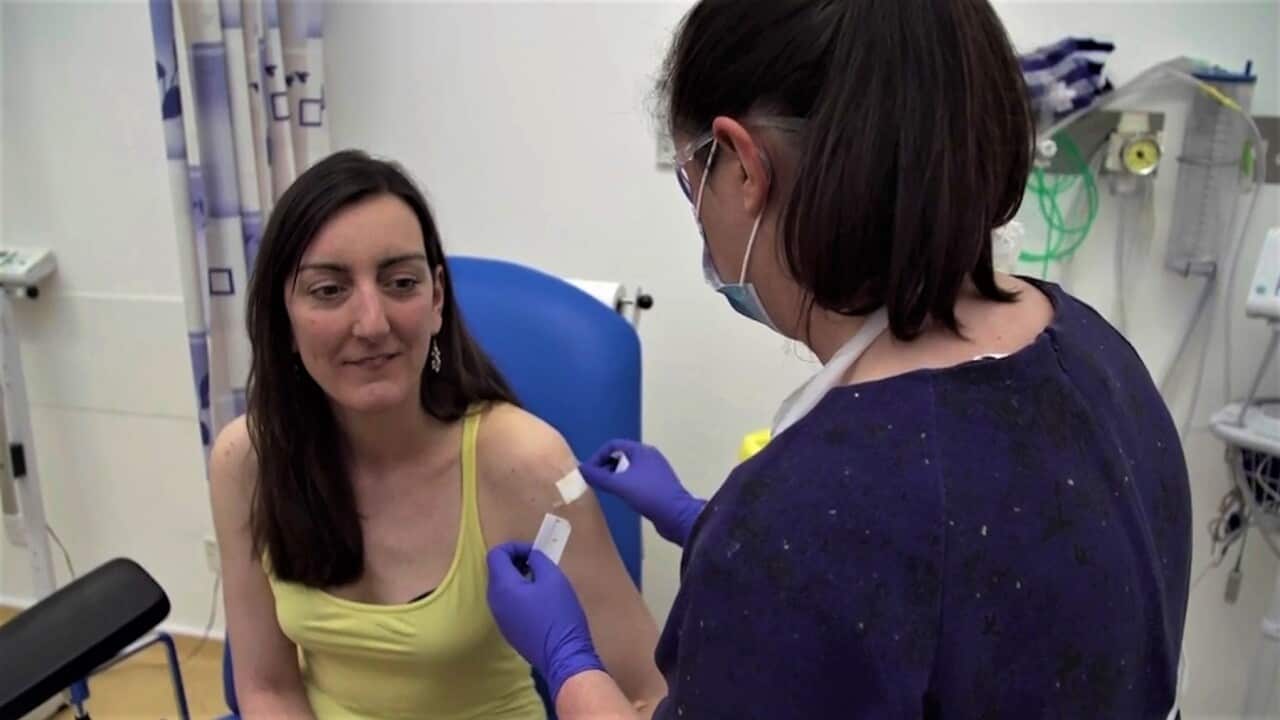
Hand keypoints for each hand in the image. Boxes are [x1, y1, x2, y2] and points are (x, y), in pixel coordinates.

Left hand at [486, 543, 604, 700]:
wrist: (562, 656)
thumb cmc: (559, 615)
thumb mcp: (554, 579)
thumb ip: (538, 560)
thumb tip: (531, 557)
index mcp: (502, 587)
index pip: (496, 554)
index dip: (515, 547)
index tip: (535, 552)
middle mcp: (494, 601)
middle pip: (497, 571)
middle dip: (517, 562)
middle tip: (539, 565)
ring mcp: (500, 618)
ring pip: (503, 588)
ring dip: (519, 578)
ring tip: (542, 582)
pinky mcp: (508, 630)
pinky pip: (508, 603)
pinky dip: (520, 594)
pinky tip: (540, 602)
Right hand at [579, 439, 706, 546]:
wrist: (677, 516)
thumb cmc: (648, 495)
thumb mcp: (620, 485)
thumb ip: (599, 477)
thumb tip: (581, 470)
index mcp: (641, 451)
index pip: (613, 445)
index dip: (597, 456)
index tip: (589, 472)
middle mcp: (649, 457)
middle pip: (620, 455)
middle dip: (605, 466)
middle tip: (595, 482)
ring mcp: (655, 471)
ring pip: (628, 468)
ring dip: (614, 476)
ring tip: (605, 490)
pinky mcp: (658, 485)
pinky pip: (636, 479)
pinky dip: (625, 484)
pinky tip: (621, 497)